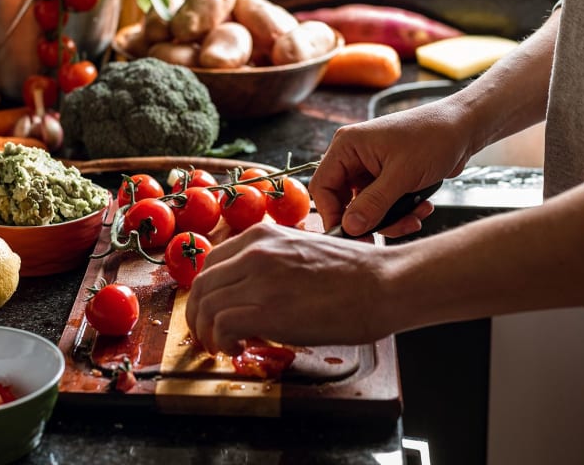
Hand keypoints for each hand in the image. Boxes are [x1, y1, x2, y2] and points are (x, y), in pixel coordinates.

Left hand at [185, 223, 390, 354]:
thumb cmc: (355, 272)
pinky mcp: (267, 309)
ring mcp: (259, 279)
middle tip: (209, 335)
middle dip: (199, 315)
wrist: (383, 283)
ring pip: (205, 305)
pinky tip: (238, 348)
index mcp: (262, 235)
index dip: (207, 292)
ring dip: (207, 332)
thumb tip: (256, 289)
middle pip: (202, 285)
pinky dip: (221, 341)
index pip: (212, 262)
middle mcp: (255, 251)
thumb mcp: (303, 250)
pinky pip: (221, 325)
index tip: (213, 310)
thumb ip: (273, 261)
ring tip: (223, 346)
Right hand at [310, 101, 471, 236]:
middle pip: (345, 201)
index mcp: (348, 146)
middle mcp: (355, 156)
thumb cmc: (434, 136)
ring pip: (367, 208)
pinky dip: (401, 212)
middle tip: (386, 234)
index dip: (333, 214)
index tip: (351, 235)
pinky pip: (384, 205)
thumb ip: (373, 204)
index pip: (323, 187)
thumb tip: (349, 227)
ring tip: (415, 217)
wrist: (464, 127)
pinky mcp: (388, 177)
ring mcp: (371, 168)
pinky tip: (422, 207)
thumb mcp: (402, 175)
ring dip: (391, 219)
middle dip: (369, 220)